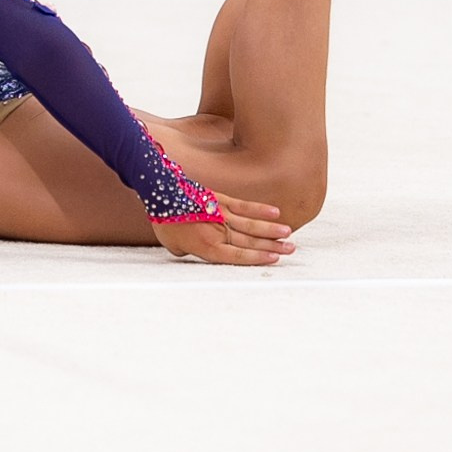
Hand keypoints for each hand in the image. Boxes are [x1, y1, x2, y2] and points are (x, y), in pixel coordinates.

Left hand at [151, 194, 294, 265]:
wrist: (160, 193)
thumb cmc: (164, 222)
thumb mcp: (173, 246)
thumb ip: (188, 252)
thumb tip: (191, 252)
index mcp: (207, 247)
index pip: (238, 256)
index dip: (258, 258)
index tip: (275, 258)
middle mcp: (218, 232)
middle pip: (250, 241)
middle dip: (272, 246)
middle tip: (291, 249)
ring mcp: (221, 214)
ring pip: (252, 224)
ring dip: (272, 229)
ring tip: (289, 234)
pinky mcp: (221, 199)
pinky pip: (244, 206)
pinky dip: (260, 209)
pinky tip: (275, 212)